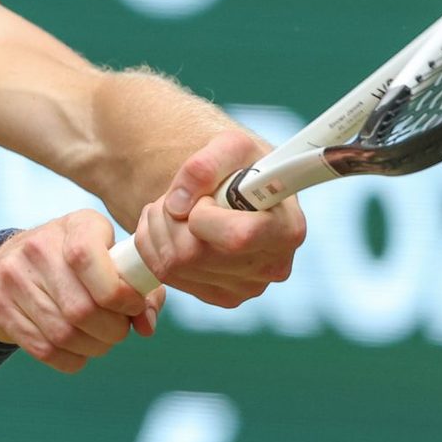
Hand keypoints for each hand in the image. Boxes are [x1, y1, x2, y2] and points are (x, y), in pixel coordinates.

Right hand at [0, 210, 166, 372]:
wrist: (11, 262)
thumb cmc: (75, 263)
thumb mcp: (108, 258)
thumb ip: (139, 288)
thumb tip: (146, 326)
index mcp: (74, 225)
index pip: (88, 257)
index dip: (118, 292)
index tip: (132, 307)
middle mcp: (38, 245)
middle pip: (81, 308)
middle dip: (112, 330)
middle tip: (119, 330)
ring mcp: (12, 274)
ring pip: (63, 334)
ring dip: (93, 347)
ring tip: (100, 340)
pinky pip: (43, 349)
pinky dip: (70, 359)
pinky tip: (77, 350)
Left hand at [133, 129, 306, 306]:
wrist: (239, 188)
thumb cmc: (242, 165)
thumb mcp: (230, 145)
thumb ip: (204, 165)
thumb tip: (177, 206)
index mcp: (287, 230)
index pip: (236, 237)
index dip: (204, 217)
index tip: (205, 198)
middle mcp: (272, 268)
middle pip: (194, 254)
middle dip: (172, 217)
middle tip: (182, 197)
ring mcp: (245, 288)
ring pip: (173, 265)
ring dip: (159, 226)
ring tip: (175, 207)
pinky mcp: (220, 296)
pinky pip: (165, 274)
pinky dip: (154, 244)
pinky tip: (171, 226)